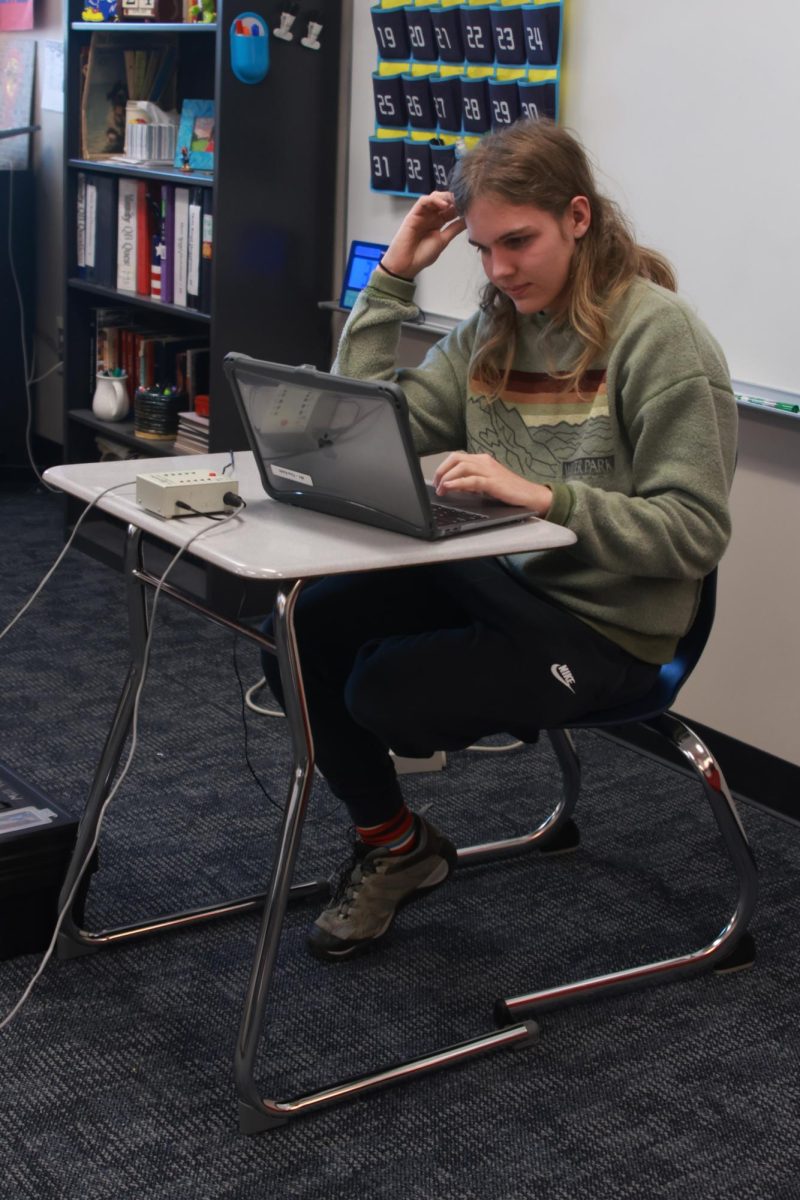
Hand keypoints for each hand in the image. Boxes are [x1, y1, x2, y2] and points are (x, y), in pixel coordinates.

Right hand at [381, 191, 465, 279]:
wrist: (406, 264)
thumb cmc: (422, 255)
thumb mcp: (443, 240)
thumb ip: (454, 228)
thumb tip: (469, 220)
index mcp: (439, 223)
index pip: (451, 209)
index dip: (461, 206)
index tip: (472, 205)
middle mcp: (431, 216)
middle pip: (444, 200)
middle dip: (454, 198)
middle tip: (465, 199)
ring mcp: (422, 214)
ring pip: (434, 197)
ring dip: (445, 197)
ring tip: (455, 201)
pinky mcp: (413, 214)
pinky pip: (423, 201)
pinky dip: (433, 200)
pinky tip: (443, 205)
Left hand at [432, 452, 552, 514]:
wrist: (530, 495)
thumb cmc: (509, 491)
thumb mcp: (485, 484)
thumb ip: (470, 482)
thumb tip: (452, 485)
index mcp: (482, 460)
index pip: (457, 457)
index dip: (443, 467)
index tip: (436, 480)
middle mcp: (484, 462)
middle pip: (456, 458)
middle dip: (441, 470)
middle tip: (435, 484)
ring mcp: (489, 471)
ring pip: (461, 467)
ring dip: (447, 477)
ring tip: (440, 488)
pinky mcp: (493, 482)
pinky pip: (471, 480)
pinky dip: (457, 483)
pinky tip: (449, 487)